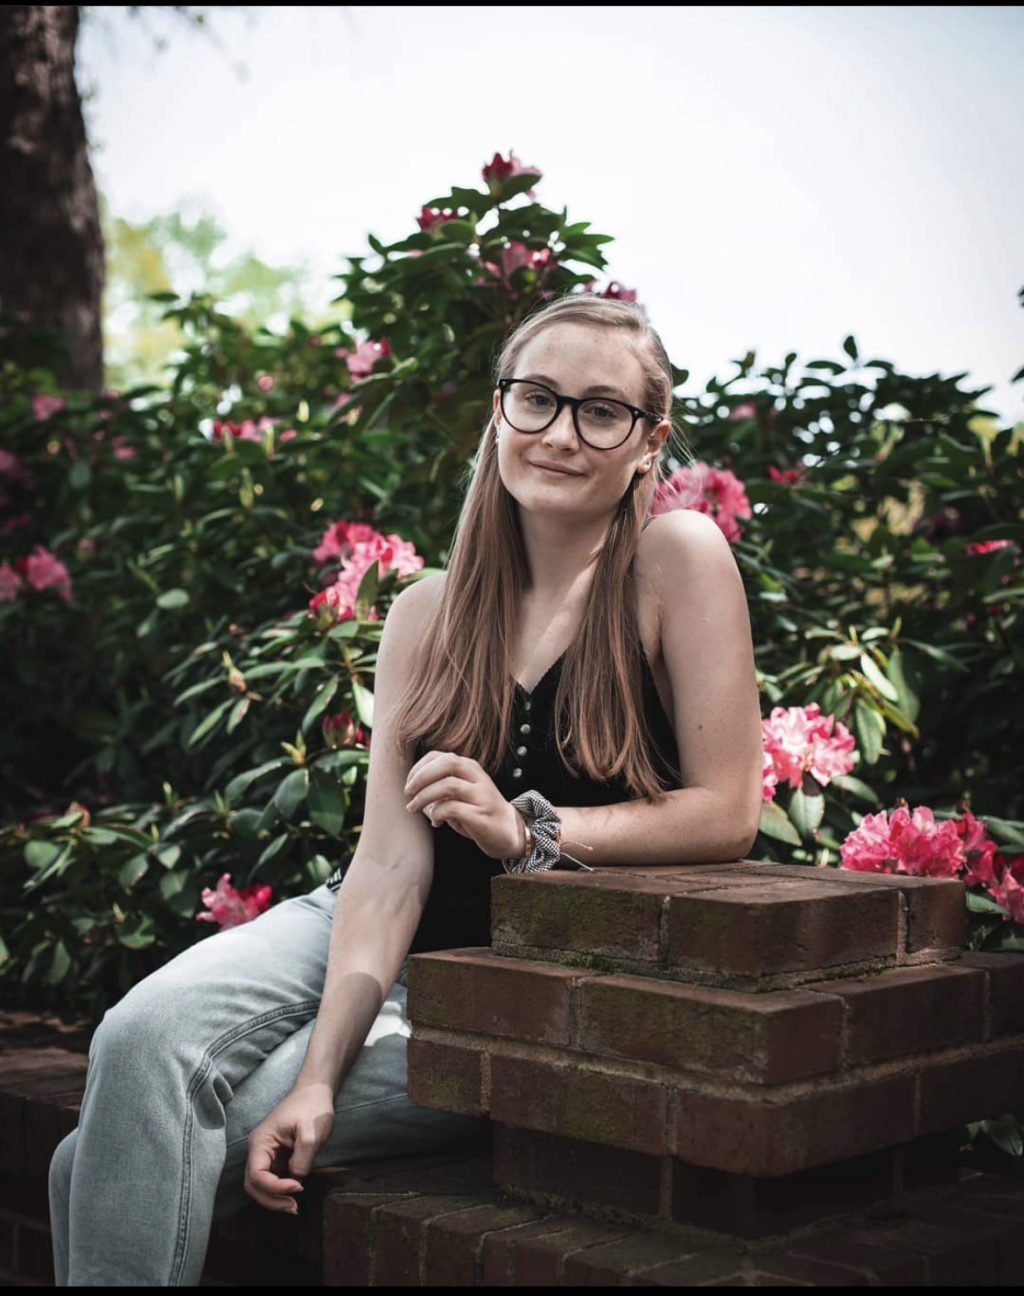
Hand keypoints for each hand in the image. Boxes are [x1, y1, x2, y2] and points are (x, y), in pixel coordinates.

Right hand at [244, 1081, 335, 1213]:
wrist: (316, 1091)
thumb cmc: (312, 1106)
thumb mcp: (311, 1132)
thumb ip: (302, 1159)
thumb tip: (296, 1179)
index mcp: (260, 1141)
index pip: (257, 1175)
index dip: (274, 1188)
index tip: (298, 1187)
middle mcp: (258, 1149)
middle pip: (253, 1185)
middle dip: (271, 1200)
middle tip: (294, 1207)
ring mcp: (266, 1154)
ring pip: (261, 1185)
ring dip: (274, 1199)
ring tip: (295, 1206)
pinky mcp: (276, 1157)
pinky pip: (272, 1179)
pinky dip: (280, 1191)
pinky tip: (295, 1194)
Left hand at [404, 750, 523, 859]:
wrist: (509, 832)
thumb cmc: (478, 812)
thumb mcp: (460, 794)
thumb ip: (440, 788)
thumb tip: (413, 792)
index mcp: (470, 768)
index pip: (440, 756)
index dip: (419, 767)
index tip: (409, 784)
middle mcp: (477, 778)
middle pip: (446, 763)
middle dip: (421, 776)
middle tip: (408, 792)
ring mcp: (481, 796)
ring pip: (447, 785)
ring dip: (424, 797)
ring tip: (414, 808)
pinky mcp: (480, 815)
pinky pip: (452, 808)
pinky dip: (437, 813)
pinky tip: (436, 822)